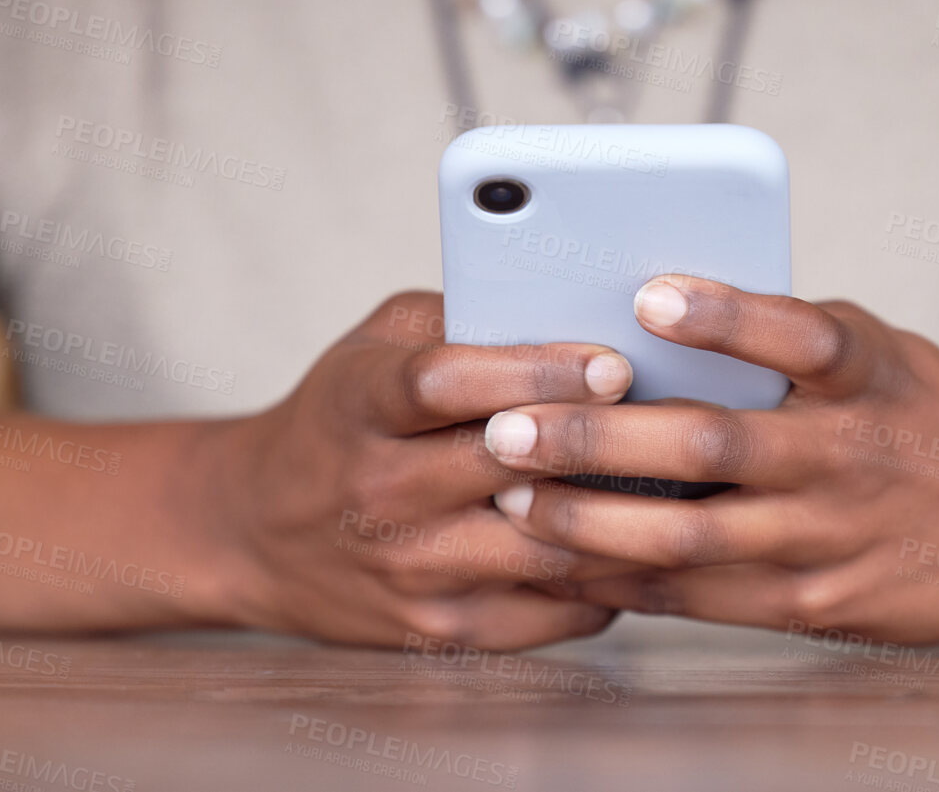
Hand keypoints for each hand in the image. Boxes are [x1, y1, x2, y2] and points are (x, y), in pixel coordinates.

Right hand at [206, 291, 640, 648]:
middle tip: (677, 419)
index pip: (446, 384)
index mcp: (361, 403)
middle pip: (504, 467)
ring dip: (621, 518)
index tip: (612, 362)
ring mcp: (409, 569)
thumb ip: (459, 324)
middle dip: (597, 443)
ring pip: (544, 547)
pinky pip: (550, 611)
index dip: (534, 372)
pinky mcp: (439, 631)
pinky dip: (609, 580)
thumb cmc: (343, 417)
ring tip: (684, 483)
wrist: (255, 531)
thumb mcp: (376, 346)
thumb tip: (573, 307)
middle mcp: (378, 490)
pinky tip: (643, 543)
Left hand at [483, 275, 938, 643]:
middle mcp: (851, 454)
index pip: (800, 334)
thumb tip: (660, 313)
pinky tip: (567, 563)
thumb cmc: (938, 421)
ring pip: (692, 536)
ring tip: (512, 502)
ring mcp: (832, 537)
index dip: (724, 316)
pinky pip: (705, 597)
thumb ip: (792, 338)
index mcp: (869, 374)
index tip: (647, 296)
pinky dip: (630, 580)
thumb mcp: (887, 353)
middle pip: (712, 445)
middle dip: (598, 437)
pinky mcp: (819, 603)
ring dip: (592, 521)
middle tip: (509, 428)